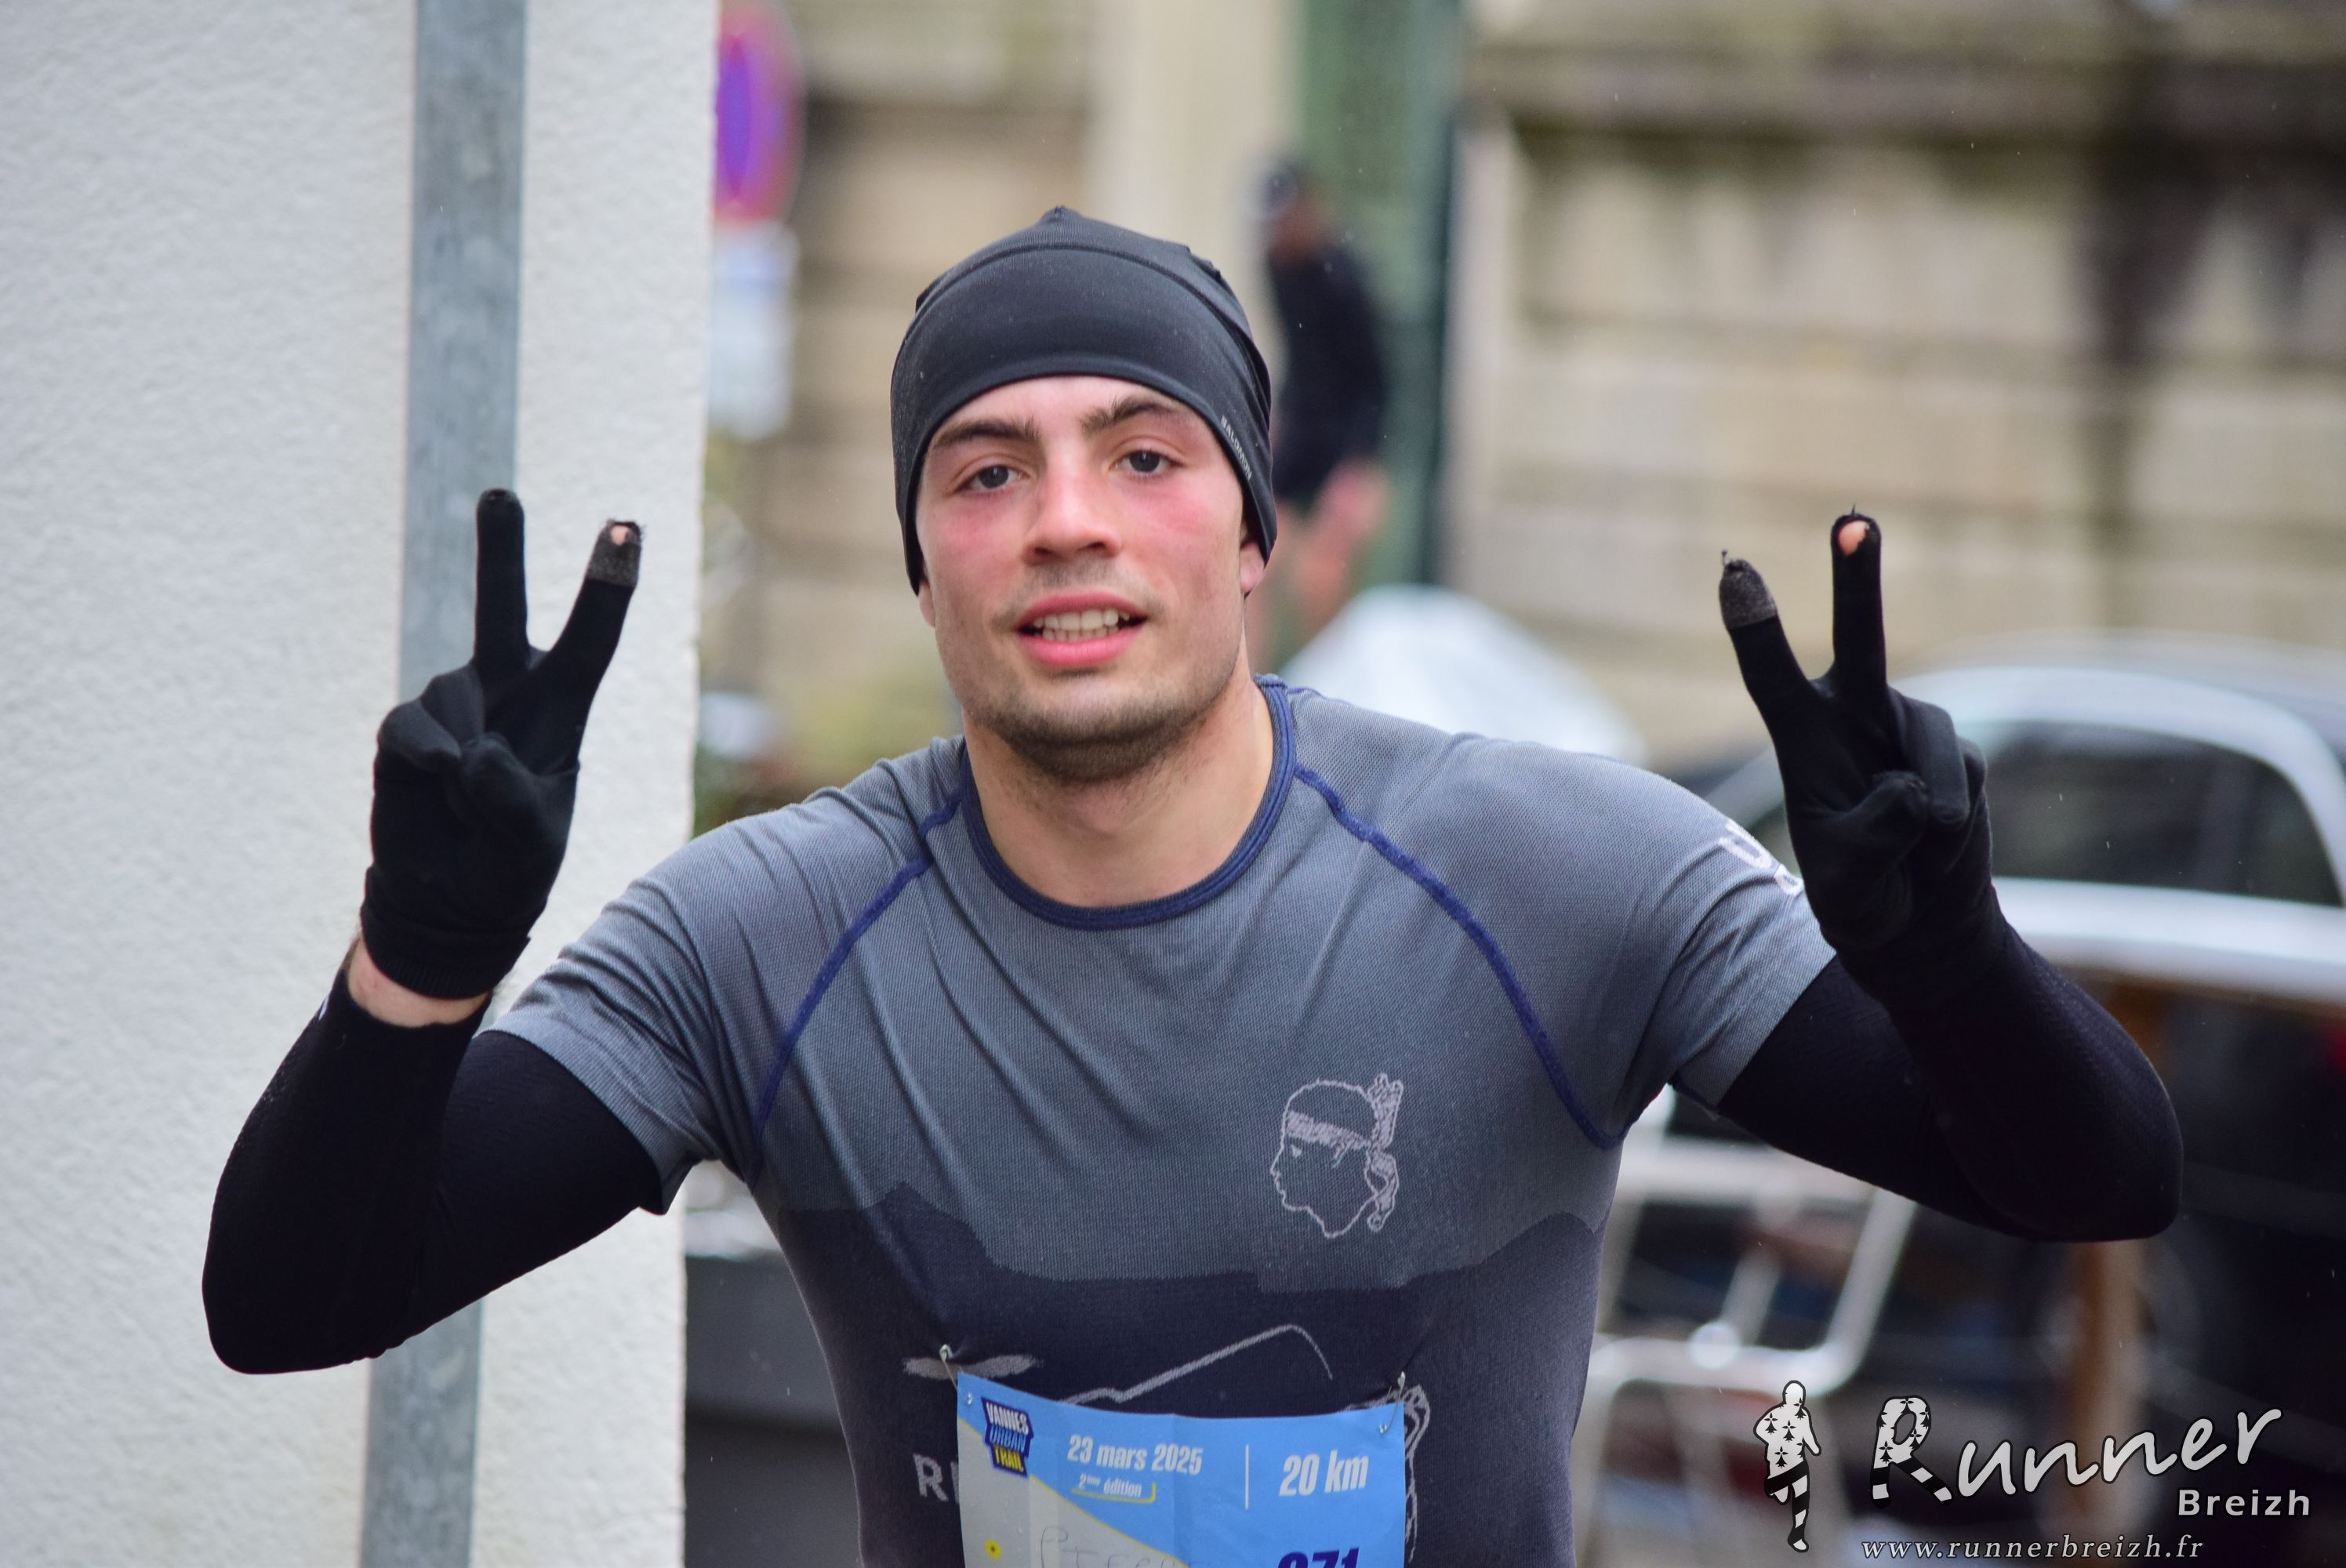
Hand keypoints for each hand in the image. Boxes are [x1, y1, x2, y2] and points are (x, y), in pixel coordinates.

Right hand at [359, 490, 640, 999]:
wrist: (450, 898)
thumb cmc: (510, 863)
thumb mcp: (532, 843)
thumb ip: (513, 800)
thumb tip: (471, 756)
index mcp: (561, 706)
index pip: (590, 639)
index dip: (607, 583)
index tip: (626, 524)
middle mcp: (507, 687)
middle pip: (500, 607)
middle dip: (500, 547)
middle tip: (500, 494)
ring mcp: (453, 701)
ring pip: (455, 703)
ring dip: (462, 763)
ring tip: (471, 805)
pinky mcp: (405, 726)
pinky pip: (412, 731)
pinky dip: (427, 766)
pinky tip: (436, 792)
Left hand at [1718, 513, 2000, 1003]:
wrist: (1918, 925)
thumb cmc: (1863, 900)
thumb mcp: (1850, 884)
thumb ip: (1873, 836)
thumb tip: (1912, 788)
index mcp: (1801, 738)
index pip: (1770, 676)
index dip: (1755, 626)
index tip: (1735, 569)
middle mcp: (1853, 716)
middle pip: (1858, 636)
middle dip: (1856, 575)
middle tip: (1852, 517)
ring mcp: (1908, 727)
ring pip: (1930, 744)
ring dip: (1928, 812)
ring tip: (1915, 854)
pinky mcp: (1956, 751)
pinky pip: (1960, 780)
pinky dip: (1950, 828)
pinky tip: (1938, 849)